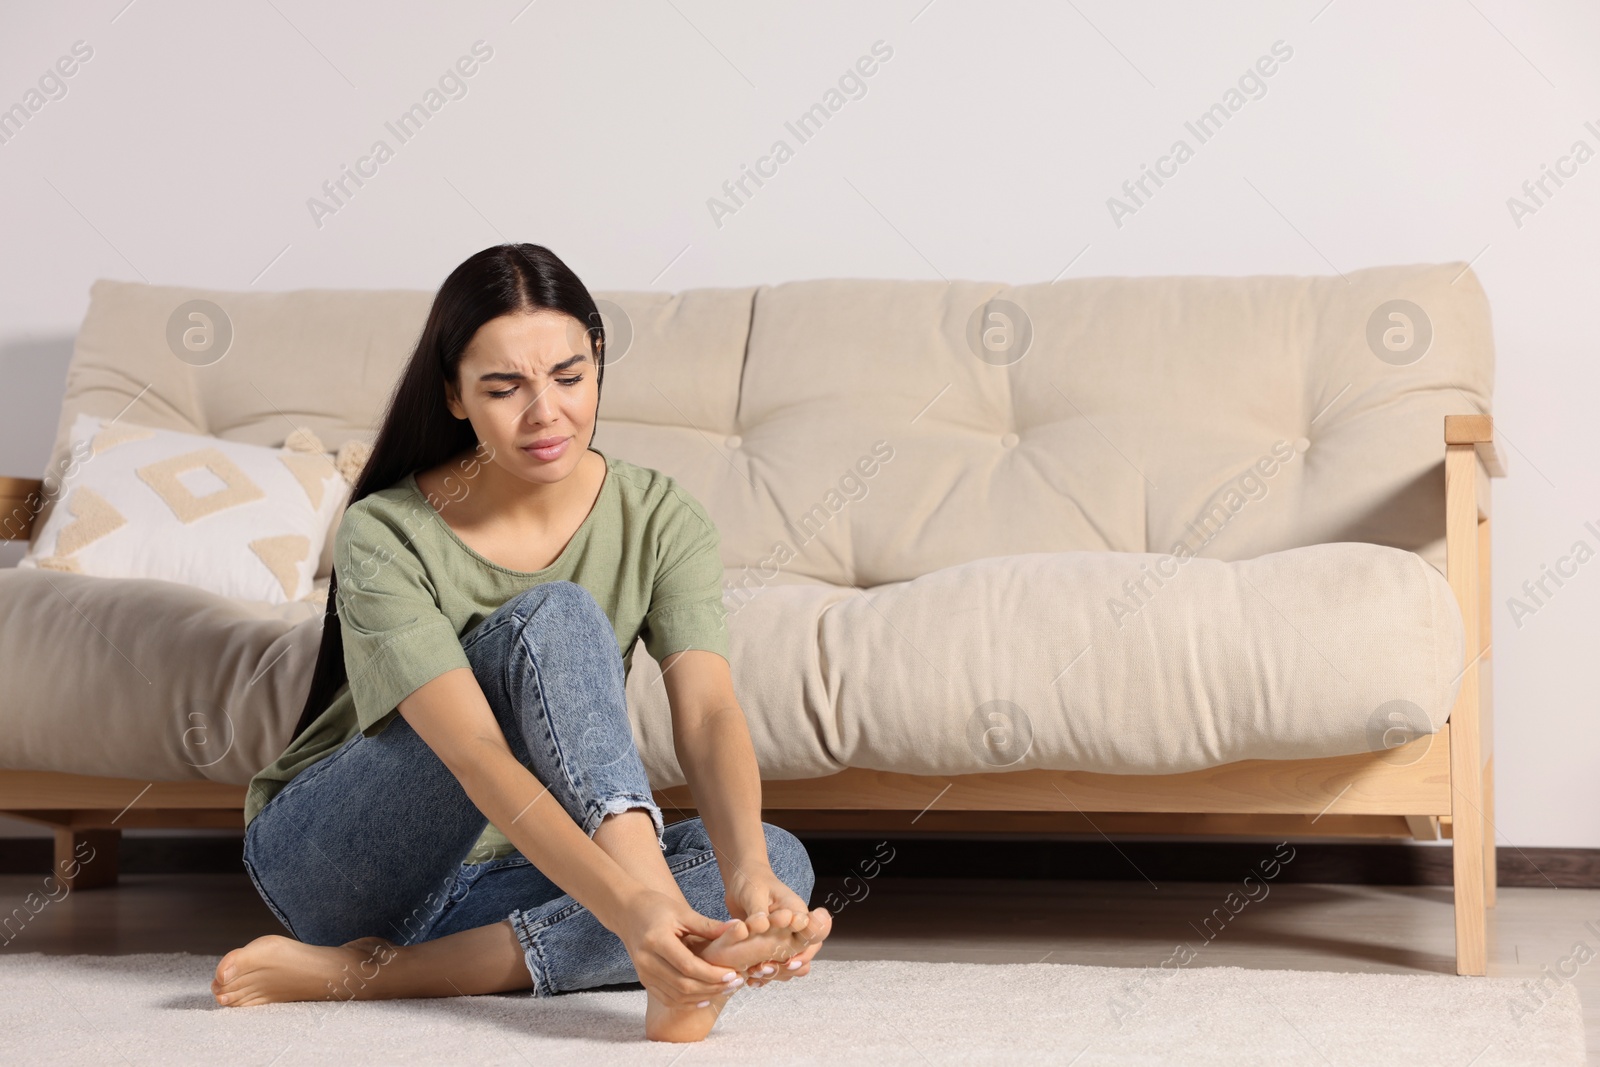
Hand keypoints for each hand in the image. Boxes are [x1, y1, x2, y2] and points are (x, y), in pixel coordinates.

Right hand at [612, 887, 743, 1008]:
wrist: (629, 912)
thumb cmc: (656, 908)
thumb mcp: (682, 911)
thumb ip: (708, 925)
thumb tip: (739, 928)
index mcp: (656, 940)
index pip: (688, 966)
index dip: (712, 974)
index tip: (733, 973)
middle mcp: (647, 960)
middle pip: (683, 985)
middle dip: (712, 987)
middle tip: (735, 983)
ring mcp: (643, 973)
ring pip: (677, 996)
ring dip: (704, 996)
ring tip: (725, 989)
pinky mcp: (644, 980)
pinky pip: (668, 999)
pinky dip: (688, 1002)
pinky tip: (706, 997)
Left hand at [723, 864, 827, 986]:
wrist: (742, 881)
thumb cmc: (753, 882)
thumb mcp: (755, 894)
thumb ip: (759, 911)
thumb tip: (761, 925)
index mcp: (799, 914)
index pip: (814, 937)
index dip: (805, 953)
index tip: (788, 960)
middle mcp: (795, 930)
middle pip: (804, 956)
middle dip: (787, 968)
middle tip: (764, 968)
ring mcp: (783, 940)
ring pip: (789, 966)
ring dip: (775, 974)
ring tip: (754, 973)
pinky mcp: (769, 947)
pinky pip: (774, 966)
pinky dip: (764, 976)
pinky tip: (750, 979)